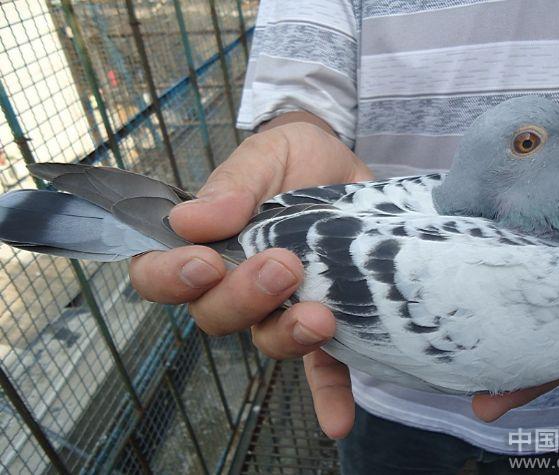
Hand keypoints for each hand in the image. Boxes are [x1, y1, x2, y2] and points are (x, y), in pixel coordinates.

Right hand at [128, 121, 371, 437]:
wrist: (345, 167)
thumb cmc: (292, 159)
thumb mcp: (263, 157)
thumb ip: (232, 185)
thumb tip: (189, 221)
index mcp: (205, 246)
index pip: (160, 276)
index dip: (171, 280)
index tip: (203, 263)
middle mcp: (236, 286)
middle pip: (216, 316)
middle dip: (244, 297)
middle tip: (282, 265)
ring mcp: (281, 308)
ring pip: (267, 341)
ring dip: (288, 336)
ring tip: (319, 316)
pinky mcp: (327, 320)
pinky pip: (323, 368)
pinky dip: (329, 395)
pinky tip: (337, 422)